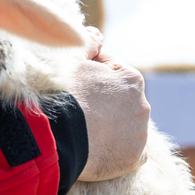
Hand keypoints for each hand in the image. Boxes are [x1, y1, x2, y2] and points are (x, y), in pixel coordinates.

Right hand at [70, 28, 149, 180]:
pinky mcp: (133, 159)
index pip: (109, 70)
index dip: (87, 71)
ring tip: (82, 129)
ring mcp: (139, 135)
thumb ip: (87, 42)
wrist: (53, 137)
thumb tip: (96, 34)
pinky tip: (98, 149)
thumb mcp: (69, 58)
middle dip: (101, 100)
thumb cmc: (59, 94)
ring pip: (124, 125)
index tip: (71, 80)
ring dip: (109, 125)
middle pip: (118, 99)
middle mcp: (142, 106)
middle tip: (74, 107)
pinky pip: (130, 152)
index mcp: (131, 79)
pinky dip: (117, 150)